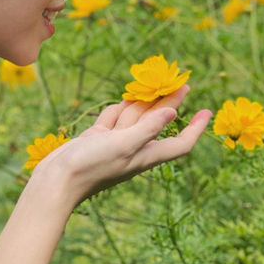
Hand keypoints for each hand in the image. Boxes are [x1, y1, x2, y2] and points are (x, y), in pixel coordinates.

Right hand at [31, 86, 211, 206]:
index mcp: (145, 154)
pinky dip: (118, 108)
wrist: (56, 181)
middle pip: (158, 122)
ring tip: (156, 83)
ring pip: (134, 117)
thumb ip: (148, 128)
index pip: (180, 142)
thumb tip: (173, 113)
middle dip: (170, 103)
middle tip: (182, 82)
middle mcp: (133, 148)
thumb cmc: (91, 166)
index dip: (196, 128)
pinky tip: (124, 98)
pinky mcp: (96, 139)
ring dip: (144, 101)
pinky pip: (113, 119)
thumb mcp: (124, 145)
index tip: (207, 112)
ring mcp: (114, 143)